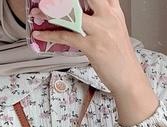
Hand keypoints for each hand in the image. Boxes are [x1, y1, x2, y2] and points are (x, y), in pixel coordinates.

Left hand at [32, 0, 158, 125]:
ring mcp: (100, 31)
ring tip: (38, 12)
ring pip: (72, 15)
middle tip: (50, 0)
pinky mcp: (92, 46)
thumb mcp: (116, 30)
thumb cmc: (121, 59)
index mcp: (114, 12)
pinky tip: (41, 35)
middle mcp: (108, 17)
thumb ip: (104, 18)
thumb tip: (86, 14)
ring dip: (51, 13)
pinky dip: (51, 35)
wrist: (129, 79)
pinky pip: (67, 36)